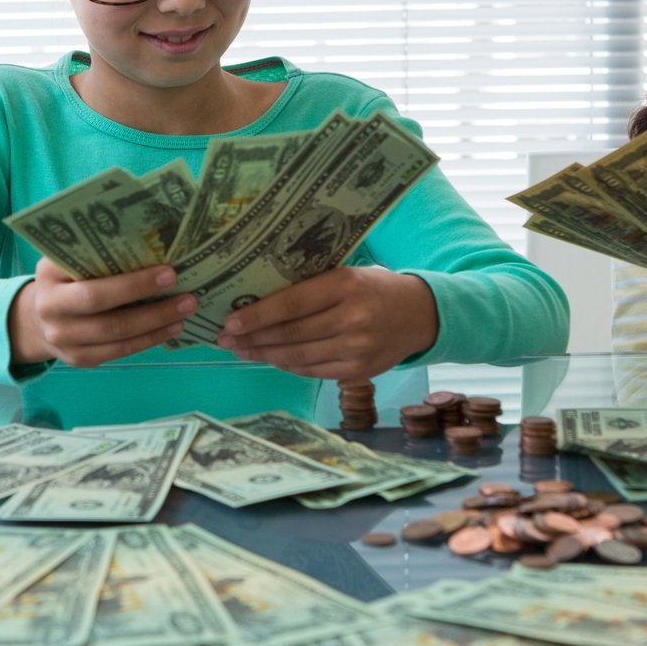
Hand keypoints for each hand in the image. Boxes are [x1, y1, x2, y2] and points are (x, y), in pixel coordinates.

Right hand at [10, 260, 198, 366]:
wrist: (38, 319)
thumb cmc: (66, 278)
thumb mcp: (69, 258)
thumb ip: (98, 251)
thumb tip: (154, 243)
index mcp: (50, 275)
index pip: (91, 275)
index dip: (131, 280)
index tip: (168, 271)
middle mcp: (51, 308)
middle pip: (103, 307)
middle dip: (148, 300)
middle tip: (185, 293)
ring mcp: (62, 338)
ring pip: (115, 333)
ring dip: (155, 322)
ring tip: (185, 310)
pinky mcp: (77, 359)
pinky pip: (118, 351)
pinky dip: (148, 340)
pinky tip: (170, 328)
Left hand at [215, 266, 437, 379]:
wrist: (420, 314)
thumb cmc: (374, 288)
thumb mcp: (347, 273)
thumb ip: (311, 287)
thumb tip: (259, 301)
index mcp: (346, 286)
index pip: (292, 303)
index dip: (257, 315)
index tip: (231, 322)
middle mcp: (352, 319)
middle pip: (291, 333)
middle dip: (253, 338)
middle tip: (225, 339)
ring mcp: (357, 349)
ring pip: (298, 356)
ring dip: (264, 355)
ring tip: (241, 350)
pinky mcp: (359, 372)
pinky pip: (313, 371)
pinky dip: (288, 365)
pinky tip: (271, 359)